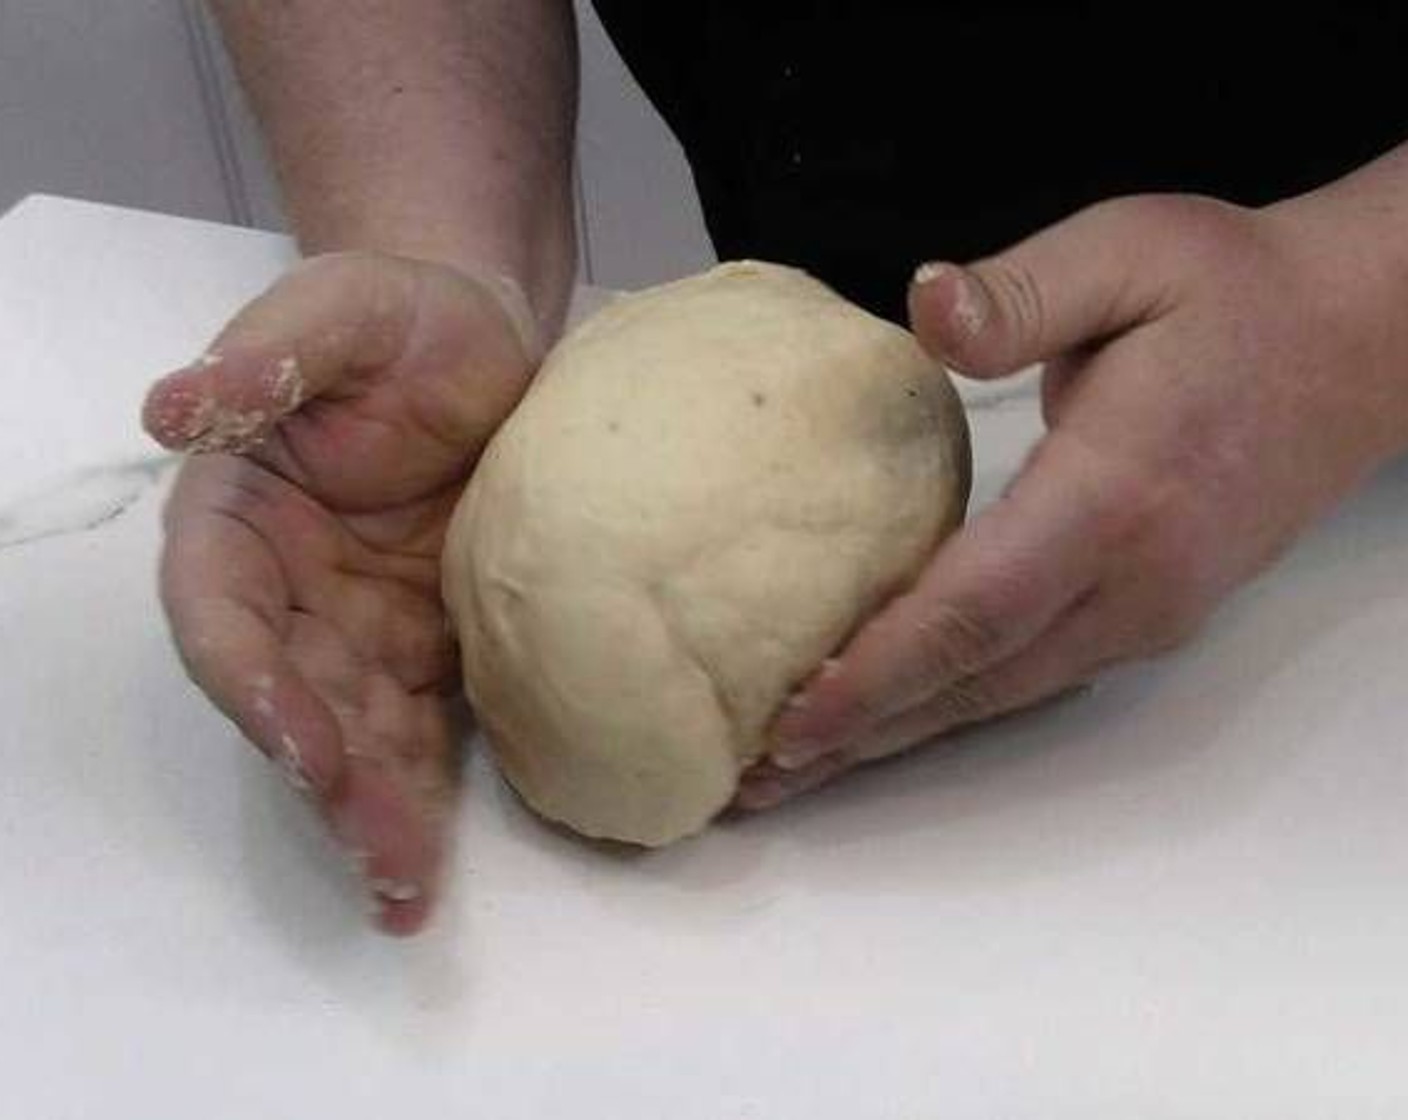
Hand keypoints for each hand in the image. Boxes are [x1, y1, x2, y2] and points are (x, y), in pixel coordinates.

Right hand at [143, 252, 537, 932]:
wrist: (488, 340)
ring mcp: (356, 622)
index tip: (306, 744)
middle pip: (290, 696)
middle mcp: (286, 587)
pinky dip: (425, 785)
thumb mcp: (337, 312)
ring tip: (404, 892)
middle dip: (327, 777)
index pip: (221, 613)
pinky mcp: (424, 642)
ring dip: (374, 809)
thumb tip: (168, 408)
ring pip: (353, 729)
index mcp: (237, 514)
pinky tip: (435, 855)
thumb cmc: (403, 314)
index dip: (254, 684)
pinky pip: (419, 721)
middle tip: (376, 853)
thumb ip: (265, 362)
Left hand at [739, 192, 1407, 807]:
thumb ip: (1021, 295)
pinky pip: (1028, 675)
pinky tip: (892, 714)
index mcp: (1116, 495)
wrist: (1357, 343)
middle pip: (975, 681)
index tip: (789, 720)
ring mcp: (1148, 610)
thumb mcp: (1127, 252)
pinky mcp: (1148, 613)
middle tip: (756, 777)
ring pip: (1000, 694)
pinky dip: (948, 704)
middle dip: (861, 734)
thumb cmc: (1236, 295)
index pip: (974, 609)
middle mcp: (1134, 579)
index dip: (877, 673)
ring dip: (896, 734)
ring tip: (800, 768)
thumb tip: (925, 306)